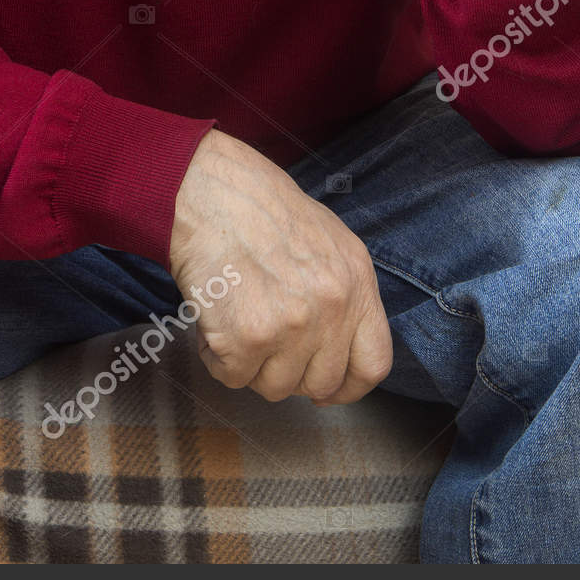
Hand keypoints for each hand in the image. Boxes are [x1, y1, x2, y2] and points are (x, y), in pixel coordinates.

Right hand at [169, 129, 391, 405]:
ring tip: (234, 318)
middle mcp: (333, 307)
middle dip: (288, 373)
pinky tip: (212, 319)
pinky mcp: (247, 338)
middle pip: (320, 384)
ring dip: (250, 364)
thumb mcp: (326, 239)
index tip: (324, 390)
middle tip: (263, 345)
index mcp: (357, 281)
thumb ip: (341, 292)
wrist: (206, 189)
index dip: (347, 387)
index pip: (373, 365)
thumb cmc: (257, 207)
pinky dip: (215, 356)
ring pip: (274, 387)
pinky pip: (232, 377)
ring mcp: (292, 325)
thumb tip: (335, 345)